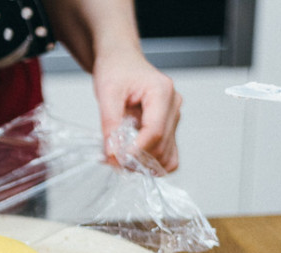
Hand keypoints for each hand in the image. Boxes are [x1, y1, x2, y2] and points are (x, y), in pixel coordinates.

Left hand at [93, 52, 181, 172]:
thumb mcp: (106, 93)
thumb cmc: (116, 70)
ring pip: (166, 155)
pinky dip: (151, 162)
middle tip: (110, 159)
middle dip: (136, 158)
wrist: (122, 61)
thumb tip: (113, 153)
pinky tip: (132, 157)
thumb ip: (110, 124)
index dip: (135, 150)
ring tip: (119, 156)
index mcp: (162, 92)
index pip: (154, 132)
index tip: (115, 159)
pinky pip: (168, 154)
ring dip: (143, 163)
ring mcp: (174, 117)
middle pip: (161, 146)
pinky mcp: (170, 126)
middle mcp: (174, 105)